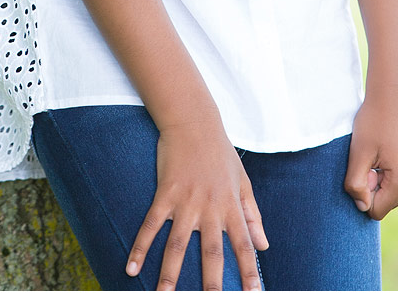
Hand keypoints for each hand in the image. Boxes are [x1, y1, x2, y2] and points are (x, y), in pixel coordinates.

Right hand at [125, 119, 267, 290]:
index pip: (243, 245)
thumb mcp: (242, 181)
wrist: (193, 121)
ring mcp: (185, 201)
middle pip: (210, 253)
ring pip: (177, 246)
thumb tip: (264, 245)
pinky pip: (151, 225)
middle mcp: (210, 208)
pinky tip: (132, 268)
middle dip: (210, 284)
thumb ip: (252, 215)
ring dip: (169, 275)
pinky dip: (141, 247)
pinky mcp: (164, 193)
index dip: (248, 272)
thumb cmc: (220, 152)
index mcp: (231, 206)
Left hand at [344, 94, 397, 220]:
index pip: (377, 210)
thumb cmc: (373, 122)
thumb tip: (363, 207)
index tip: (365, 168)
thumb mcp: (358, 152)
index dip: (364, 193)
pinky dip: (392, 173)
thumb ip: (356, 184)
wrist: (393, 97)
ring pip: (394, 194)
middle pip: (387, 203)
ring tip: (380, 154)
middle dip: (375, 187)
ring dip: (383, 180)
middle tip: (371, 158)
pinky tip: (389, 151)